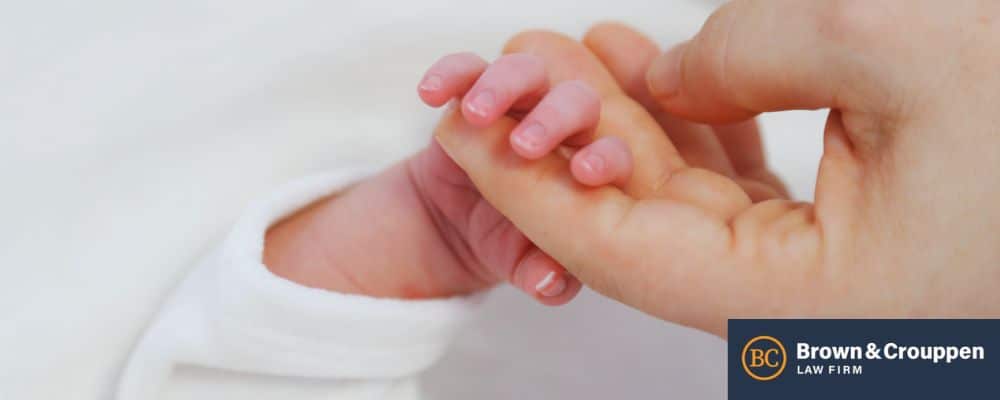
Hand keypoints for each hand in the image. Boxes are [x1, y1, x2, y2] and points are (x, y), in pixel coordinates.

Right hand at [264, 37, 644, 304]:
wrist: (455, 227)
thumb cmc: (509, 242)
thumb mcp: (521, 265)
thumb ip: (541, 276)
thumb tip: (551, 284)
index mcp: (591, 165)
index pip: (614, 152)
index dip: (606, 159)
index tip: (585, 175)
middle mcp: (564, 125)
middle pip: (578, 100)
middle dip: (557, 116)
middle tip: (526, 146)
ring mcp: (520, 103)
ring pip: (527, 72)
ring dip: (505, 84)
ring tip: (476, 113)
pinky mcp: (473, 91)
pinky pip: (466, 70)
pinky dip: (452, 74)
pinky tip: (432, 94)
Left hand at [436, 7, 999, 337]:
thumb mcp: (896, 40)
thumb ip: (751, 55)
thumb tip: (672, 77)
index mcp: (821, 300)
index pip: (626, 251)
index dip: (528, 184)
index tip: (460, 130)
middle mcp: (814, 305)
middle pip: (639, 232)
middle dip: (556, 152)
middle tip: (487, 85)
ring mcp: (828, 272)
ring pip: (683, 208)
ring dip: (614, 134)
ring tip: (554, 62)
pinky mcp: (843, 232)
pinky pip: (733, 189)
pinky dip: (681, 134)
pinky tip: (642, 76)